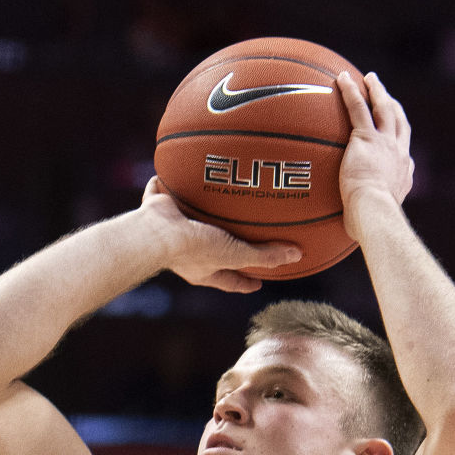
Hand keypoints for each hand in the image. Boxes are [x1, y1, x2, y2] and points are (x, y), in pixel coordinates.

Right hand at [138, 179, 301, 292]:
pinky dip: (166, 186)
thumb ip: (264, 255)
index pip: (229, 281)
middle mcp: (186, 254)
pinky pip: (164, 195)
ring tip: (215, 203)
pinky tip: (178, 171)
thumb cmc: (193, 248)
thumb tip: (297, 255)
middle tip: (241, 241)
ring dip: (201, 216)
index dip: (245, 282)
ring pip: (191, 225)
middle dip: (224, 248)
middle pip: (211, 253)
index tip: (258, 282)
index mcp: (203, 270)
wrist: (157, 232)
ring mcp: (172, 232)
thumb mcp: (235, 253)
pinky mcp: (159, 210)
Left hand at [336, 70, 413, 236]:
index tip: (393, 134)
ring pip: (383, 109)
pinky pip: (357, 108)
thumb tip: (349, 235)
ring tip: (368, 78)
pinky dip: (351, 91)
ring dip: (377, 91)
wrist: (374, 213)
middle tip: (384, 93)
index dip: (398, 139)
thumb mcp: (370, 223)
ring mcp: (385, 143)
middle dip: (392, 105)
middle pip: (399, 122)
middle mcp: (399, 153)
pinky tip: (341, 78)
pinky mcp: (366, 138)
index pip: (402, 151)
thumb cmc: (370, 226)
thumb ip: (361, 221)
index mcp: (402, 173)